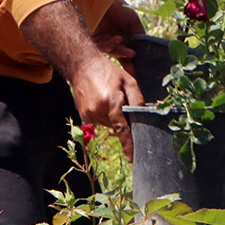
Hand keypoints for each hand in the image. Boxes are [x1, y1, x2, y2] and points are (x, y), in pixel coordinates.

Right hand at [19, 0, 145, 160]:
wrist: (82, 66)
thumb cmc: (108, 71)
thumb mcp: (128, 81)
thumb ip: (137, 100)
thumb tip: (142, 117)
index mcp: (112, 102)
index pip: (123, 130)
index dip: (128, 145)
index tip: (132, 158)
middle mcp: (98, 111)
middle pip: (117, 126)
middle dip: (122, 120)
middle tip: (121, 102)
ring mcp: (89, 114)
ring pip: (108, 124)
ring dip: (112, 116)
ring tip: (109, 97)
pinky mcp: (83, 115)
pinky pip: (99, 121)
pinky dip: (104, 115)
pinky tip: (102, 100)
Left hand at [92, 0, 144, 70]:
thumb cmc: (118, 7)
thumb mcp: (132, 20)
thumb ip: (138, 35)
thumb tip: (141, 50)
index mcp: (121, 36)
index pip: (126, 51)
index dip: (131, 61)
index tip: (137, 69)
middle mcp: (111, 39)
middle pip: (118, 54)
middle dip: (126, 62)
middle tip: (133, 68)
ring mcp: (101, 40)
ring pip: (111, 52)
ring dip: (121, 53)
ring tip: (131, 53)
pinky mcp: (92, 38)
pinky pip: (101, 46)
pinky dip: (111, 44)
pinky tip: (117, 39)